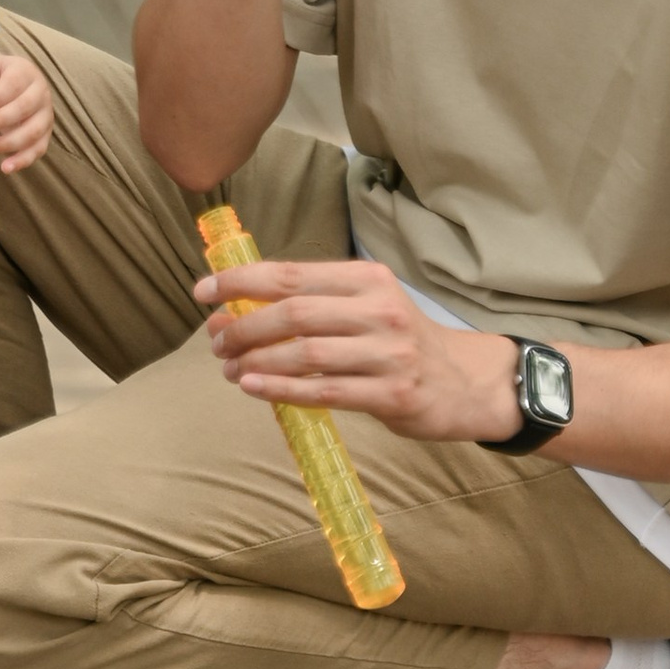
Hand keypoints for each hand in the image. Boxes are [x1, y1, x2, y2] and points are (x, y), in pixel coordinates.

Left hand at [0, 55, 52, 174]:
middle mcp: (41, 93)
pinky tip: (5, 168)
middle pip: (24, 108)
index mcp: (27, 73)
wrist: (10, 85)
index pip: (13, 84)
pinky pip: (38, 149)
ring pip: (33, 131)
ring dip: (8, 143)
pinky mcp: (45, 135)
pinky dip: (23, 160)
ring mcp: (46, 115)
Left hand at [196, 257, 517, 441]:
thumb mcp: (369, 304)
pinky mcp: (392, 394)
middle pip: (293, 314)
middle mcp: (379, 310)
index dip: (240, 282)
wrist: (467, 382)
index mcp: (367, 279)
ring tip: (229, 368)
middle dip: (243, 326)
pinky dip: (282, 389)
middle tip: (216, 341)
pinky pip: (324, 391)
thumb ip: (317, 301)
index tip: (202, 293)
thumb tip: (241, 305)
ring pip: (305, 354)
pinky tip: (253, 386)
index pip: (291, 274)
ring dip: (256, 360)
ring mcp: (388, 353)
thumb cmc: (403, 341)